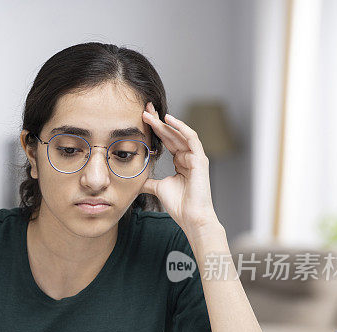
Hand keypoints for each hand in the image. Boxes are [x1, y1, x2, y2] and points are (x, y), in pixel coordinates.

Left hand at [140, 102, 219, 235]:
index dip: (155, 129)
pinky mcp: (200, 159)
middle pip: (172, 133)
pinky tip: (169, 120)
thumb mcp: (158, 188)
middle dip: (158, 121)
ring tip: (150, 113)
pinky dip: (180, 127)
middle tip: (144, 109)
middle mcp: (189, 156)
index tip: (142, 119)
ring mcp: (196, 157)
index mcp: (181, 161)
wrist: (191, 217)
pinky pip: (191, 138)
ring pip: (179, 133)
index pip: (167, 140)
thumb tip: (136, 180)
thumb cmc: (179, 205)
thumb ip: (148, 181)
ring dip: (165, 123)